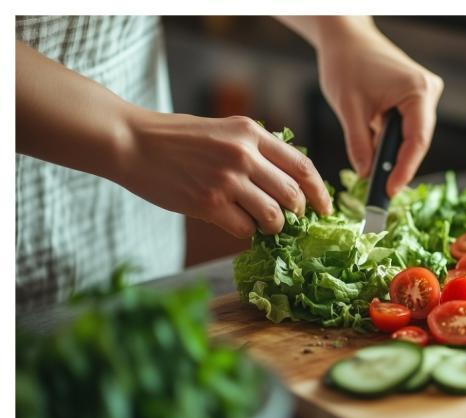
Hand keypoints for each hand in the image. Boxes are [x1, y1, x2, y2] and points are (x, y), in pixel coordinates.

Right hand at [118, 110, 333, 237]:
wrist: (132, 142)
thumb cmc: (178, 138)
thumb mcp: (224, 130)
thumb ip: (256, 150)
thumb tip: (288, 182)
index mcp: (251, 133)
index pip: (302, 166)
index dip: (319, 192)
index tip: (325, 208)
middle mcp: (244, 155)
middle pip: (293, 195)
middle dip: (297, 214)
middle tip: (289, 220)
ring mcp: (227, 180)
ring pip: (274, 217)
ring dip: (274, 227)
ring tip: (263, 224)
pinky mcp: (208, 204)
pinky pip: (245, 229)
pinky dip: (246, 232)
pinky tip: (236, 224)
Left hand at [315, 21, 443, 195]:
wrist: (345, 38)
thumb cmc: (346, 63)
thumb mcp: (348, 108)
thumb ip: (359, 144)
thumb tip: (365, 175)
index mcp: (418, 91)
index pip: (417, 140)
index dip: (404, 169)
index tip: (389, 191)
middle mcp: (428, 92)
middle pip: (417, 141)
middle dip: (398, 166)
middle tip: (381, 193)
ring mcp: (424, 94)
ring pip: (411, 136)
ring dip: (393, 155)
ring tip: (377, 180)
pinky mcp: (414, 98)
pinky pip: (406, 127)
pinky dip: (391, 143)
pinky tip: (377, 158)